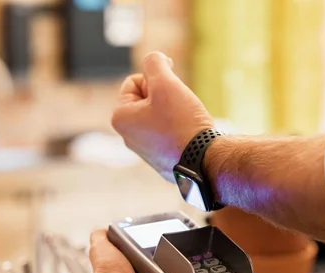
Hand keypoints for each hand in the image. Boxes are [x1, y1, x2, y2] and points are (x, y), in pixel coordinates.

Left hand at [111, 51, 213, 181]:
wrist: (204, 160)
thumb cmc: (181, 121)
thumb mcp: (166, 83)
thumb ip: (155, 63)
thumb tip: (154, 59)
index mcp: (120, 118)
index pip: (134, 82)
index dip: (155, 80)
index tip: (169, 91)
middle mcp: (127, 138)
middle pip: (146, 99)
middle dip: (164, 96)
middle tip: (179, 107)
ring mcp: (145, 152)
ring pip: (159, 116)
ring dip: (173, 111)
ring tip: (185, 122)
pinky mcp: (162, 161)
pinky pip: (169, 134)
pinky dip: (180, 129)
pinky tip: (190, 137)